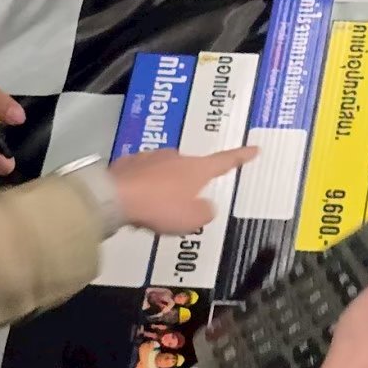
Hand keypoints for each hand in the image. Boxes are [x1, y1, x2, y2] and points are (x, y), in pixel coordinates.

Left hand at [111, 145, 257, 233]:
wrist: (114, 198)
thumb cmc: (158, 207)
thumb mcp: (192, 219)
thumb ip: (205, 212)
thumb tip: (205, 206)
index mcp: (196, 169)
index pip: (225, 161)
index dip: (241, 156)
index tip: (253, 148)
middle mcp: (175, 157)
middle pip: (190, 169)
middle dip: (189, 185)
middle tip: (181, 206)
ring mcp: (150, 157)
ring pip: (164, 172)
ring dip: (163, 187)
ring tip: (155, 209)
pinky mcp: (128, 164)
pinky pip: (142, 176)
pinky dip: (143, 188)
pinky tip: (137, 203)